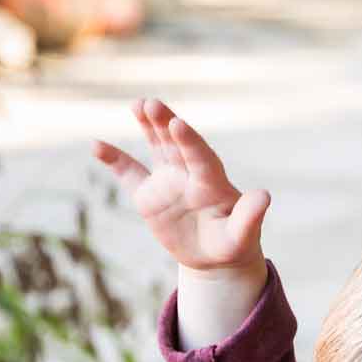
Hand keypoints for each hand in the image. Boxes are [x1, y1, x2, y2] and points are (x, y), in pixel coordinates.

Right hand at [92, 97, 269, 278]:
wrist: (214, 257)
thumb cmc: (233, 244)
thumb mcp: (243, 236)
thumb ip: (251, 216)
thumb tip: (265, 196)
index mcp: (213, 181)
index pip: (200, 156)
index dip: (189, 140)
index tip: (177, 123)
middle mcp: (189, 173)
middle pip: (175, 143)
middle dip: (163, 123)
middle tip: (152, 104)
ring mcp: (168, 179)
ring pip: (155, 146)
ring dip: (146, 125)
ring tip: (137, 104)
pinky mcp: (148, 193)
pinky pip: (129, 172)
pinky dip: (114, 159)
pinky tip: (96, 145)